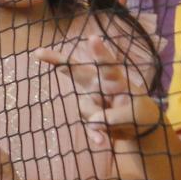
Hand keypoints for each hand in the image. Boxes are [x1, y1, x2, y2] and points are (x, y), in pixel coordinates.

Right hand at [37, 35, 153, 148]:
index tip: (93, 38)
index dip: (100, 52)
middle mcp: (100, 85)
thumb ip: (115, 117)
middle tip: (39, 52)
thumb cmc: (141, 113)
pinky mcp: (90, 115)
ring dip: (99, 120)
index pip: (107, 65)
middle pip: (77, 71)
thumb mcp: (135, 115)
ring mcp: (92, 99)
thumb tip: (93, 122)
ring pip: (85, 108)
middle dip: (58, 61)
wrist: (141, 128)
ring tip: (118, 126)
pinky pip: (87, 124)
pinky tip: (101, 142)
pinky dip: (95, 134)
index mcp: (115, 80)